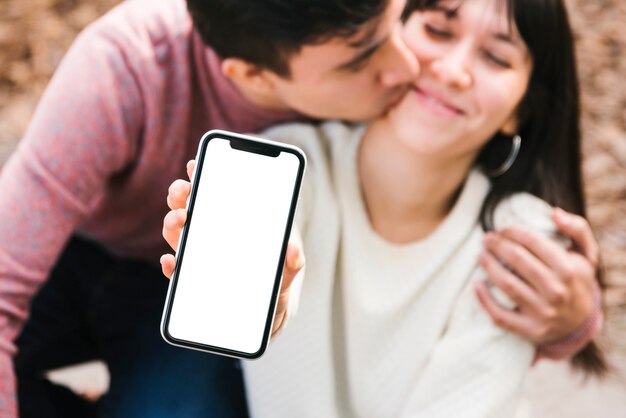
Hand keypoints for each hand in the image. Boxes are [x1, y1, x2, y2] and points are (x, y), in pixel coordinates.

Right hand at [159, 160, 303, 335]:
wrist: (267, 318)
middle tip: (185, 190)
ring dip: (173, 224)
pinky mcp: (194, 285)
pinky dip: (171, 265)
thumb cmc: (275, 286)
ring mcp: (201, 261)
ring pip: (178, 236)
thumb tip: (293, 250)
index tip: (196, 165)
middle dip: (181, 195)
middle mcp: (211, 240)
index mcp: (233, 228)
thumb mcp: (288, 272)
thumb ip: (293, 265)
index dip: (202, 177)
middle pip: (189, 211)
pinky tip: (173, 260)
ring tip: (181, 218)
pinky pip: (177, 273)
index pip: (213, 197)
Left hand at [475, 208, 597, 343]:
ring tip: (480, 255)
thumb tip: (554, 212)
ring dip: (488, 265)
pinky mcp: (530, 329)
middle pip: (516, 259)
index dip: (512, 232)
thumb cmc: (576, 280)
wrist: (580, 322)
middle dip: (497, 244)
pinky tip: (476, 283)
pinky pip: (500, 315)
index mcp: (569, 269)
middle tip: (487, 238)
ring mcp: (543, 312)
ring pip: (506, 284)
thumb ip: (576, 228)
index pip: (532, 242)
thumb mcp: (585, 254)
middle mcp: (556, 291)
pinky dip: (484, 299)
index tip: (502, 229)